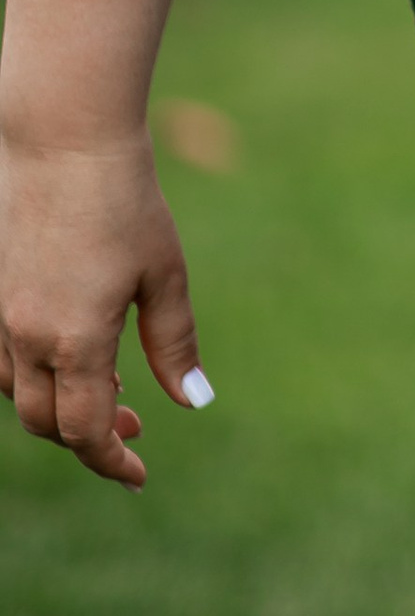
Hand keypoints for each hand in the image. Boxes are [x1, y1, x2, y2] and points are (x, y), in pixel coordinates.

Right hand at [0, 130, 205, 486]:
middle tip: (134, 424)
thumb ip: (174, 344)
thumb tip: (194, 401)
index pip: (83, 433)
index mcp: (74, 340)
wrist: (63, 140)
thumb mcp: (165, 274)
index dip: (111, 461)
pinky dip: (36, 371)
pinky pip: (3, 357)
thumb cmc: (125, 201)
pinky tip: (72, 351)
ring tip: (110, 388)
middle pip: (46, 422)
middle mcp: (25, 337)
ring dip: (61, 402)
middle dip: (88, 436)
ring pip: (20, 391)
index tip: (138, 475)